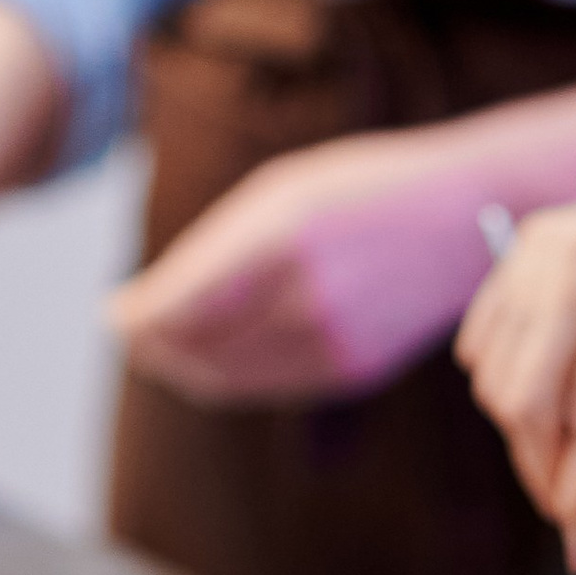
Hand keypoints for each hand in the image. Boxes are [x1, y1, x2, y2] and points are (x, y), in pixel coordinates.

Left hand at [108, 131, 489, 404]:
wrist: (465, 217)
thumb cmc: (359, 188)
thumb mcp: (279, 193)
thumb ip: (210, 252)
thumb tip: (139, 305)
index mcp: (277, 236)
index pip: (175, 304)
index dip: (132, 318)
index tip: (110, 311)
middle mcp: (304, 296)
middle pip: (194, 349)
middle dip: (150, 345)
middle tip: (130, 329)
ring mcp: (333, 341)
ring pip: (227, 377)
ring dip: (184, 365)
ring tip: (164, 343)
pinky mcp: (352, 371)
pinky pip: (268, 386)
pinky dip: (231, 375)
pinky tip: (219, 352)